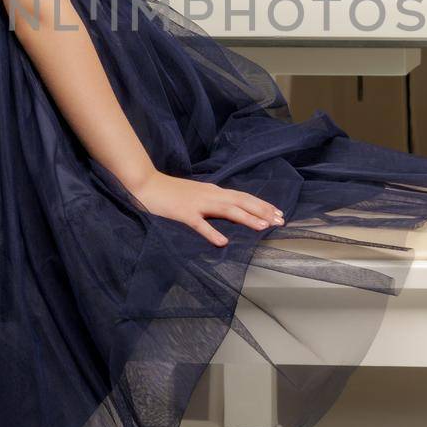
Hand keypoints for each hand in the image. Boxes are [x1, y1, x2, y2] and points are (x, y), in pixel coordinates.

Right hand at [128, 170, 284, 247]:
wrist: (147, 185)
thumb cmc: (171, 192)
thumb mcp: (198, 195)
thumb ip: (214, 202)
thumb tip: (232, 211)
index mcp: (214, 191)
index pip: (243, 197)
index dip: (262, 205)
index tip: (278, 213)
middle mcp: (210, 195)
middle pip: (241, 201)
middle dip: (262, 211)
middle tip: (280, 221)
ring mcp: (197, 204)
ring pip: (227, 210)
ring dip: (246, 218)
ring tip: (263, 227)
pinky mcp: (183, 213)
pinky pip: (199, 224)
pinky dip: (212, 233)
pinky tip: (223, 242)